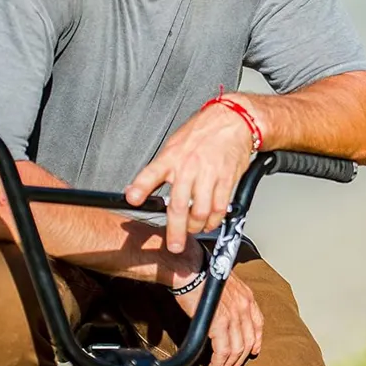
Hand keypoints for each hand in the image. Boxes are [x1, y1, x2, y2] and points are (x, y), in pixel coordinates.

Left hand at [125, 102, 253, 252]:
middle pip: (178, 206)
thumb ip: (157, 170)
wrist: (233, 120)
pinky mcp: (226, 180)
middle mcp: (188, 167)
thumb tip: (136, 191)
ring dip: (196, 228)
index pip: (151, 174)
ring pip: (200, 212)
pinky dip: (214, 221)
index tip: (132, 200)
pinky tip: (210, 222)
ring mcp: (208, 175)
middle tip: (174, 245)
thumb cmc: (202, 133)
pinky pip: (220, 208)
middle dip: (175, 231)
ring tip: (193, 230)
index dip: (140, 188)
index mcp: (172, 157)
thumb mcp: (173, 146)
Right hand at [177, 269, 263, 365]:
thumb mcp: (223, 284)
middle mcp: (244, 306)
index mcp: (246, 296)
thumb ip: (228, 299)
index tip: (252, 351)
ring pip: (237, 350)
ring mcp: (234, 315)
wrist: (189, 267)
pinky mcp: (219, 323)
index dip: (255, 341)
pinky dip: (218, 364)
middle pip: (248, 341)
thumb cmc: (199, 272)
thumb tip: (222, 312)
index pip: (258, 323)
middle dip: (239, 360)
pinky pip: (223, 352)